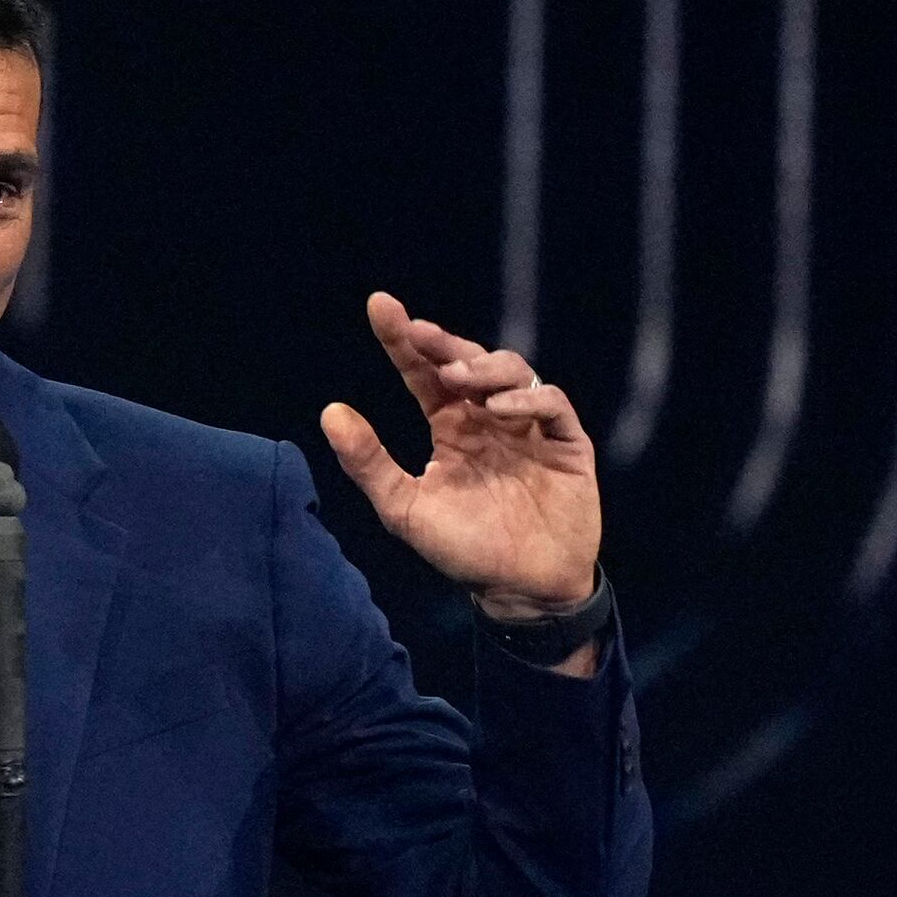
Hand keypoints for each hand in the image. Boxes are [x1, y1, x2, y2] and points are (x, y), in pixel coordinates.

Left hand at [320, 291, 601, 614]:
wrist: (519, 590)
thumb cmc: (461, 550)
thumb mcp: (404, 508)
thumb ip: (368, 463)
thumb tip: (330, 411)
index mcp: (450, 429)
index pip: (423, 374)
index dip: (404, 341)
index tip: (379, 306)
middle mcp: (489, 420)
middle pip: (468, 362)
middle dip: (444, 343)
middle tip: (420, 334)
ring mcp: (530, 428)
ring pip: (512, 372)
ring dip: (484, 368)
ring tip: (459, 379)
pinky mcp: (567, 443)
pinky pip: (552, 404)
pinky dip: (528, 398)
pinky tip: (501, 407)